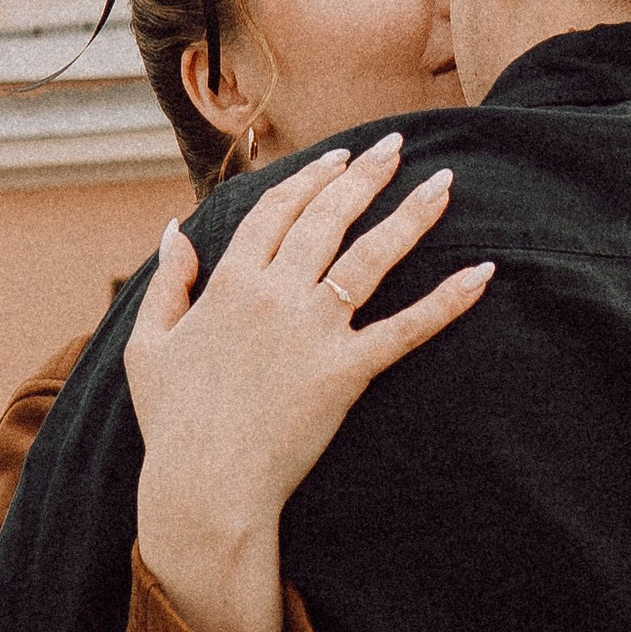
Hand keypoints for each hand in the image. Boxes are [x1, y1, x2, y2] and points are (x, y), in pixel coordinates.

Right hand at [123, 133, 493, 631]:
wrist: (204, 487)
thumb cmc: (173, 423)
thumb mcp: (148, 345)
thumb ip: (167, 283)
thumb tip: (175, 229)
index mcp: (229, 283)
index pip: (276, 210)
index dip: (310, 179)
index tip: (339, 158)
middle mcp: (275, 294)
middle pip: (328, 218)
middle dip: (367, 175)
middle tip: (397, 145)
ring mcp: (314, 330)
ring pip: (371, 256)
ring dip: (411, 214)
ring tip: (445, 182)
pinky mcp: (346, 371)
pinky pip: (406, 328)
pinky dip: (447, 300)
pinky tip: (483, 273)